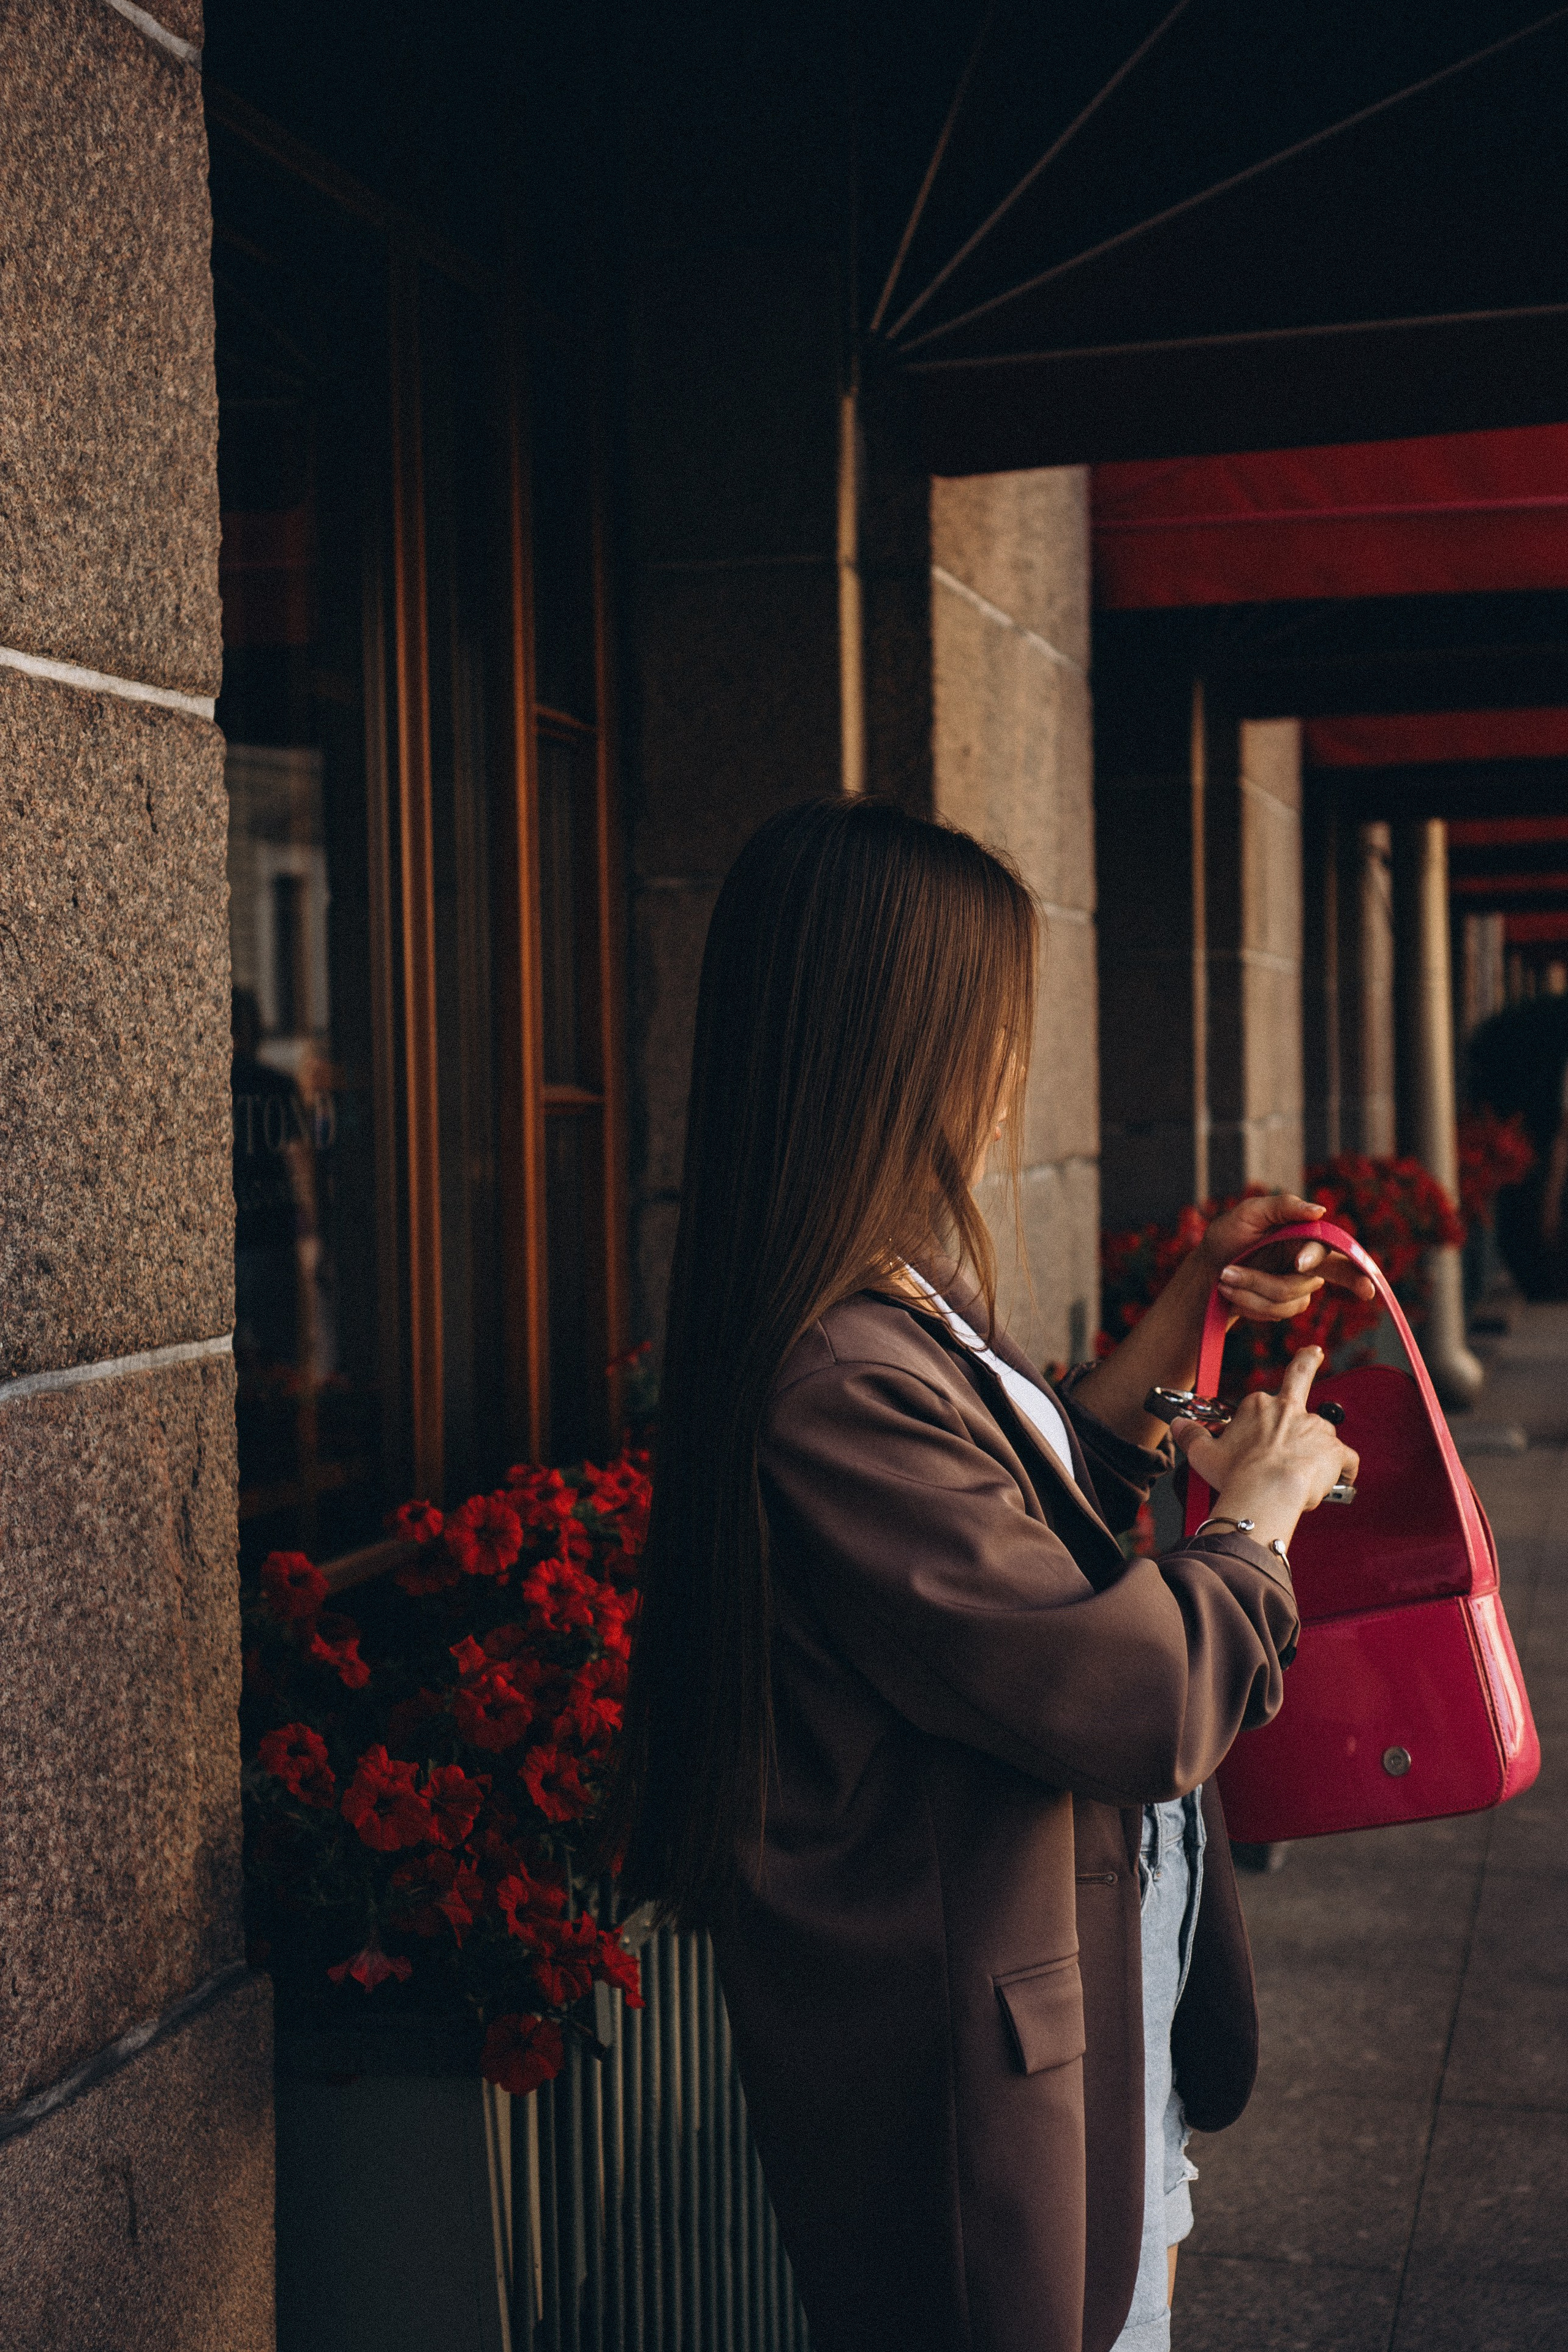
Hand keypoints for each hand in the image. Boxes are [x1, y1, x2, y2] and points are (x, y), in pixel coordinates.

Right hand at [1172, 1346, 1360, 1548]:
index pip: (1263, 1403)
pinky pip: (1346, 1459)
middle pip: (1299, 1386)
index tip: (1258, 1437)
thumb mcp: (1204, 1454)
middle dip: (1307, 1361)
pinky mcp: (1335, 1449)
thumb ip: (1191, 1436)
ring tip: (1307, 1480)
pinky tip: (1337, 1482)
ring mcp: (1315, 1428)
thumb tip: (1177, 1425)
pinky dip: (1343, 1471)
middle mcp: (1288, 1410)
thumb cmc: (1235, 1475)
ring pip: (1322, 1435)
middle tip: (1313, 1352)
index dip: (1262, 1421)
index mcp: (1258, 1406)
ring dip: (1317, 1453)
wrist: (1265, 1492)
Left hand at [1201, 1192, 1375, 1330]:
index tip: (1302, 1263)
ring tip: (1225, 1277)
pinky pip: (1275, 1311)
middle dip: (1355, 1279)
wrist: (1206, 1270)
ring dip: (1251, 1287)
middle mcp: (1308, 1260)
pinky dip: (1247, 1301)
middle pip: (1340, 1271)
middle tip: (1368, 1289)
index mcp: (1304, 1234)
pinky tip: (1231, 1292)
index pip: (1331, 1242)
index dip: (1327, 1254)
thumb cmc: (1227, 1236)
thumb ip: (1283, 1207)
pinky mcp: (1285, 1307)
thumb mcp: (1249, 1213)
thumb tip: (1319, 1211)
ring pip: (1289, 1296)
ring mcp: (1298, 1285)